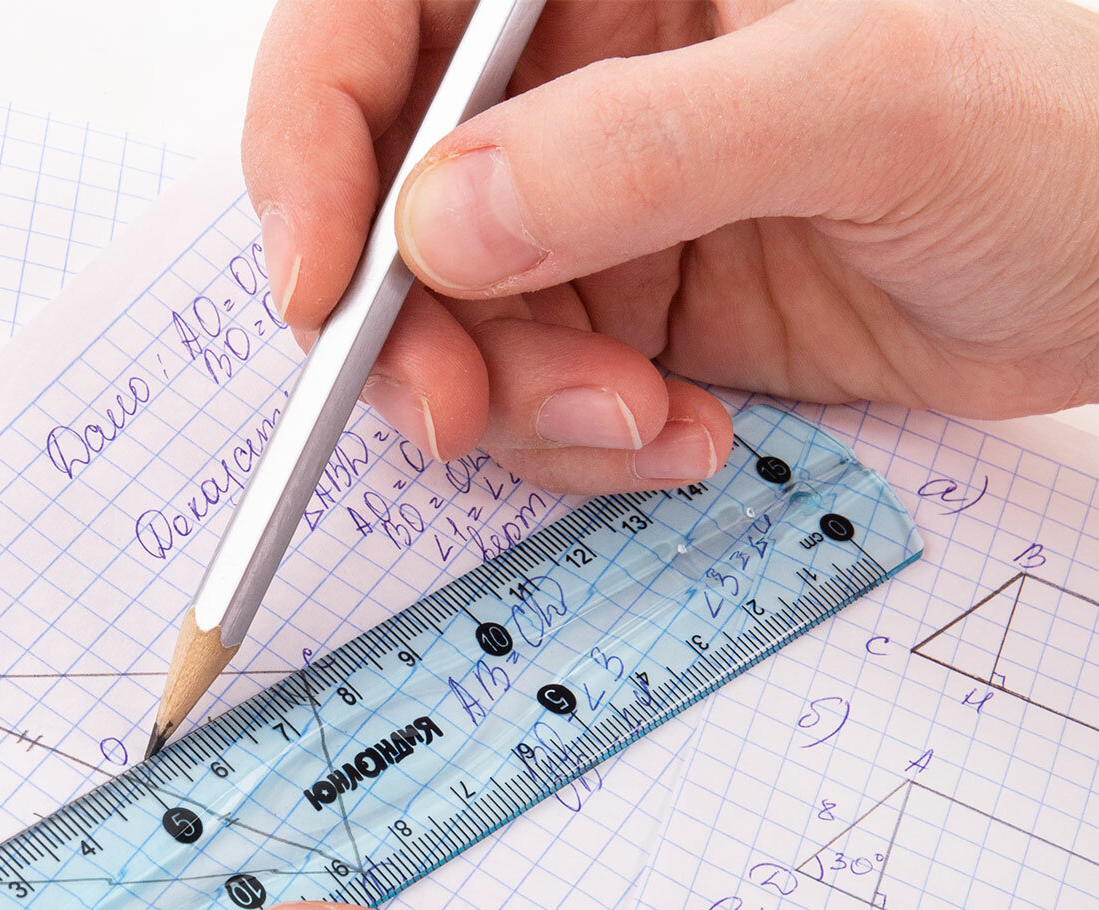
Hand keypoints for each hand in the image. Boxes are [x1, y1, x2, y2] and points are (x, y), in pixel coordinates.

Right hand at [242, 0, 1098, 494]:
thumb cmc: (1068, 124)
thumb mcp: (868, 100)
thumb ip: (647, 147)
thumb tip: (446, 224)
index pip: (382, 22)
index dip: (315, 144)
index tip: (320, 287)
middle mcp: (585, 76)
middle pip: (395, 202)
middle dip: (411, 328)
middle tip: (454, 414)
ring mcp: (604, 204)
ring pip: (460, 322)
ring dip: (518, 405)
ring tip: (640, 420)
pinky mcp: (636, 307)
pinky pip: (543, 391)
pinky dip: (585, 439)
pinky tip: (679, 434)